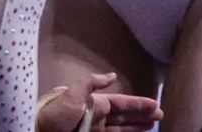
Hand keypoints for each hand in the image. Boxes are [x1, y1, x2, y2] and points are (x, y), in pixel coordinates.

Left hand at [37, 74, 162, 131]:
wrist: (41, 130)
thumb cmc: (57, 112)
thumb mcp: (74, 93)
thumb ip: (93, 83)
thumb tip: (112, 75)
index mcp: (96, 103)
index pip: (123, 103)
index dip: (138, 104)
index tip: (154, 104)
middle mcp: (99, 116)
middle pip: (126, 116)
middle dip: (142, 116)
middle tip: (160, 116)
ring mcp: (97, 130)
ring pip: (123, 128)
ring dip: (137, 127)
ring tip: (152, 126)